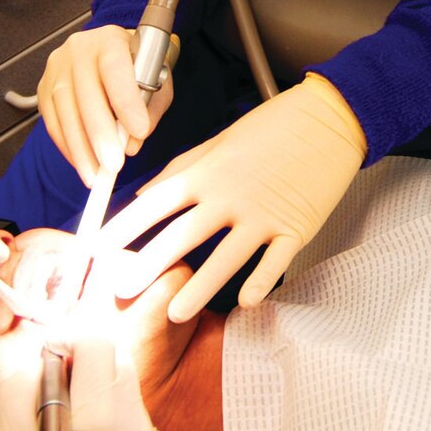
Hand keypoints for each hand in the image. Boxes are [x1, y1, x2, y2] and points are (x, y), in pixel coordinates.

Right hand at [0, 336, 174, 430]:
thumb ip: (17, 391)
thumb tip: (39, 357)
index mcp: (102, 420)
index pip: (96, 342)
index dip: (67, 343)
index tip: (47, 361)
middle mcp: (139, 427)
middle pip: (116, 361)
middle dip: (83, 368)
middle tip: (53, 401)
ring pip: (126, 392)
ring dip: (97, 400)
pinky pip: (136, 424)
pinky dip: (113, 428)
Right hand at [39, 25, 175, 183]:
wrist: (110, 52)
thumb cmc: (137, 66)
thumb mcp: (158, 80)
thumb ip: (151, 109)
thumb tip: (132, 143)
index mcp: (110, 40)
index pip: (115, 69)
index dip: (126, 102)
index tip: (139, 131)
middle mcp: (78, 50)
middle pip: (85, 94)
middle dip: (99, 134)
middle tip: (113, 164)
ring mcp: (56, 69)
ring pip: (64, 112)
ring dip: (81, 149)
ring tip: (96, 175)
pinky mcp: (44, 89)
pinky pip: (53, 123)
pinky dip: (68, 148)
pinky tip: (82, 163)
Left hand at [97, 74, 365, 321]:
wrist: (332, 118)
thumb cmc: (274, 126)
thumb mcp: (221, 139)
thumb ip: (183, 168)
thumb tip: (145, 192)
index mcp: (208, 171)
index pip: (156, 203)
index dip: (124, 228)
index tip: (97, 249)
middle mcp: (231, 194)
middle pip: (182, 235)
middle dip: (149, 264)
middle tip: (120, 291)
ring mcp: (264, 214)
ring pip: (226, 258)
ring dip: (199, 287)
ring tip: (175, 313)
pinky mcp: (297, 227)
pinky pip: (275, 262)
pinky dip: (260, 283)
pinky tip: (246, 304)